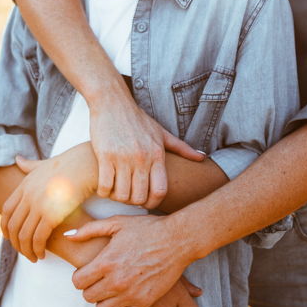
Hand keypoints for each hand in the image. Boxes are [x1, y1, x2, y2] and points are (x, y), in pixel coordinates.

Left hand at [2, 145, 98, 261]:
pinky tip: (43, 254)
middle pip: (13, 226)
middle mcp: (28, 195)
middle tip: (24, 252)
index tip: (9, 238)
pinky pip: (39, 238)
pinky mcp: (52, 215)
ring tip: (34, 257)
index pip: (7, 210)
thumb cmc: (70, 164)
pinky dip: (38, 249)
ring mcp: (39, 205)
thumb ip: (29, 166)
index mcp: (25, 184)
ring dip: (27, 250)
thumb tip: (16, 159)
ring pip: (24, 235)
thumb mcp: (45, 164)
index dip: (5, 226)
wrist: (87, 164)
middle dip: (16, 243)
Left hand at [67, 214, 190, 306]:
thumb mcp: (116, 223)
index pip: (78, 282)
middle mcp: (116, 281)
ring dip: (102, 301)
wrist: (176, 240)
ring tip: (110, 290)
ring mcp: (130, 294)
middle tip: (99, 281)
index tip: (87, 273)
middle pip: (88, 297)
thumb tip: (67, 237)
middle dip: (90, 288)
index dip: (80, 277)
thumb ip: (89, 230)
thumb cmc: (146, 229)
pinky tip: (120, 301)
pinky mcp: (144, 303)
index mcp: (106, 261)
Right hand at [88, 95, 203, 208]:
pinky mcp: (104, 156)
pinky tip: (105, 186)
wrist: (113, 102)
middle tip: (129, 196)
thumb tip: (202, 157)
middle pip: (139, 197)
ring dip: (117, 198)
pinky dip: (104, 191)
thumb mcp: (162, 132)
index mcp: (157, 155)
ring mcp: (122, 158)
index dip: (154, 204)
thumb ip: (182, 148)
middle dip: (134, 202)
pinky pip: (104, 186)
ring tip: (116, 191)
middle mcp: (141, 158)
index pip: (160, 191)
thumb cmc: (138, 119)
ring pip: (121, 195)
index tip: (147, 203)